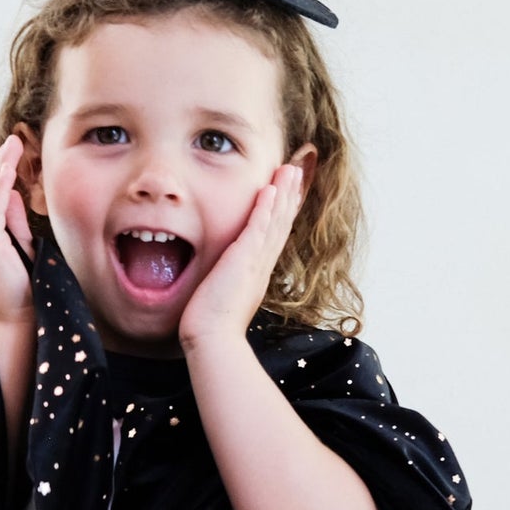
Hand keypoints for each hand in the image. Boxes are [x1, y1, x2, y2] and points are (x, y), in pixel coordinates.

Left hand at [179, 163, 303, 351]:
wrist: (213, 340)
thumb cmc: (213, 326)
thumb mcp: (224, 298)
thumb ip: (228, 284)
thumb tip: (224, 283)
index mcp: (257, 273)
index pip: (273, 235)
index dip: (282, 212)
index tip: (288, 192)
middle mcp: (261, 265)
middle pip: (281, 223)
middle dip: (289, 195)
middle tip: (296, 170)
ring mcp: (255, 262)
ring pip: (275, 221)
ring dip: (284, 193)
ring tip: (290, 169)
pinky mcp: (244, 261)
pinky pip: (259, 228)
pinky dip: (266, 208)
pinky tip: (271, 188)